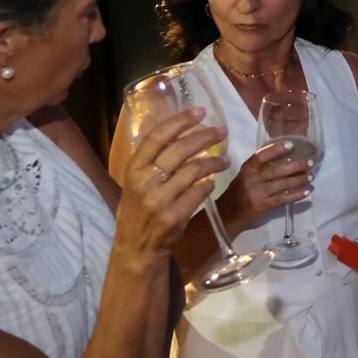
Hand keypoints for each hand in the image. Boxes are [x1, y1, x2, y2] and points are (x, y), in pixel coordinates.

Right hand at [113, 108, 228, 263]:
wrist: (137, 245)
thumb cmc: (137, 206)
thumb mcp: (135, 177)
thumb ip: (146, 149)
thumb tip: (150, 116)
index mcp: (133, 169)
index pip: (158, 137)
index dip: (181, 121)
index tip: (201, 111)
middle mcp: (144, 182)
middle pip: (180, 150)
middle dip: (205, 137)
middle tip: (222, 132)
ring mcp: (159, 200)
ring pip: (195, 170)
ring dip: (214, 162)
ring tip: (223, 160)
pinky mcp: (175, 216)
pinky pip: (200, 191)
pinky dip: (209, 184)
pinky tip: (212, 182)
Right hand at [216, 140, 311, 233]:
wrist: (228, 214)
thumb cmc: (239, 190)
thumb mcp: (245, 175)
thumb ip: (261, 166)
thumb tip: (287, 157)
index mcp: (247, 169)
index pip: (261, 156)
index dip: (276, 149)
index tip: (291, 144)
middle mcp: (252, 179)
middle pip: (277, 170)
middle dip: (296, 166)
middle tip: (310, 163)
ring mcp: (258, 193)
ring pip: (283, 184)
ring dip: (299, 180)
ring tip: (311, 176)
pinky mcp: (264, 206)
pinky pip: (283, 199)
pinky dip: (296, 195)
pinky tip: (306, 192)